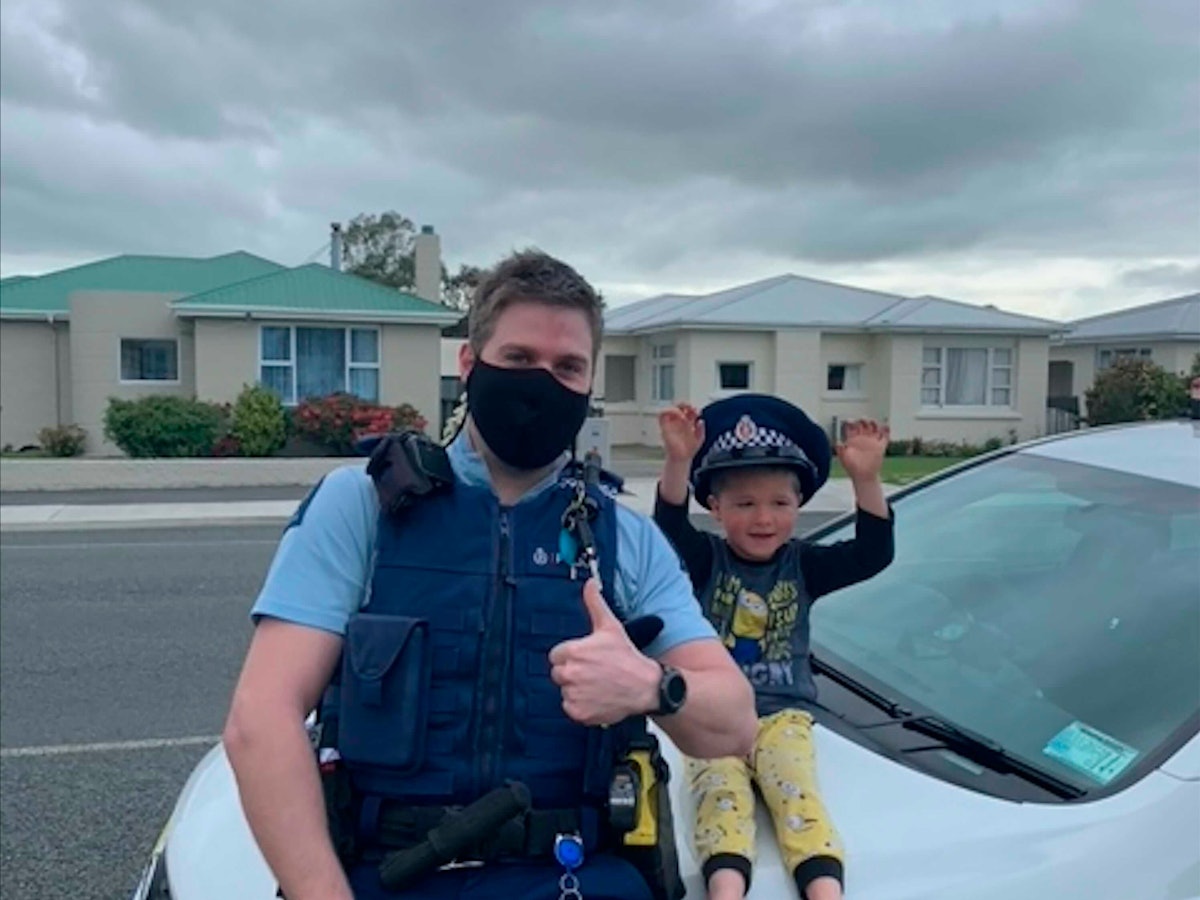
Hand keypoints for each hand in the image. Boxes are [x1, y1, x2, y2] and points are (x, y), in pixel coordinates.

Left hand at [549, 579, 659, 725]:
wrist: (645, 686)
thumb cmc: (627, 657)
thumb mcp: (610, 626)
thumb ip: (595, 603)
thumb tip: (590, 584)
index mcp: (573, 652)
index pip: (556, 655)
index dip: (571, 656)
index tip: (586, 658)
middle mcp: (570, 674)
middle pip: (558, 673)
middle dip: (572, 672)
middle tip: (593, 671)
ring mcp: (574, 695)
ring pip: (565, 690)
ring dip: (576, 689)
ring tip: (597, 684)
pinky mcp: (579, 712)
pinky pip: (570, 708)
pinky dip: (581, 705)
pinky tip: (596, 697)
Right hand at [658, 403, 704, 463]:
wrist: (682, 458)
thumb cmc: (688, 450)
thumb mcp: (700, 439)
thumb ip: (701, 430)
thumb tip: (700, 421)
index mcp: (687, 423)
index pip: (688, 410)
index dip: (693, 408)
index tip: (698, 411)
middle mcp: (678, 422)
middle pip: (679, 406)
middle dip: (685, 404)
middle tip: (690, 408)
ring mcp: (671, 424)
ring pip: (670, 408)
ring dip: (677, 407)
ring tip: (683, 413)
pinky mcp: (664, 426)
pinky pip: (662, 414)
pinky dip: (669, 411)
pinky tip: (678, 416)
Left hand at [836, 419, 889, 482]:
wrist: (863, 476)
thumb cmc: (852, 467)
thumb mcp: (843, 458)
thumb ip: (840, 450)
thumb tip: (837, 442)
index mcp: (852, 439)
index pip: (851, 427)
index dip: (850, 423)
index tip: (849, 421)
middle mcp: (862, 438)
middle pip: (863, 425)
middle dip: (862, 421)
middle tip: (862, 420)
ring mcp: (871, 442)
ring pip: (873, 428)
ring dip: (873, 424)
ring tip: (872, 422)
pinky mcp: (880, 446)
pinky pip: (885, 437)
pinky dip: (886, 431)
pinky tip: (885, 427)